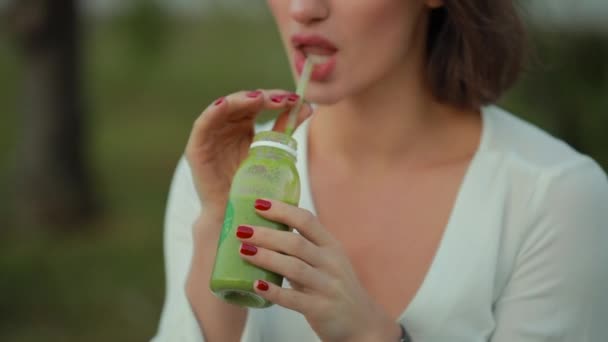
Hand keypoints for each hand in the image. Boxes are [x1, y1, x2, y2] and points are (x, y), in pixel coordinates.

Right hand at [185, 90, 311, 216]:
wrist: (237, 213)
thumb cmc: (255, 184)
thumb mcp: (273, 152)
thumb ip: (286, 129)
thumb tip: (309, 107)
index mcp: (244, 124)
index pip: (258, 102)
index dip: (275, 97)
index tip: (295, 99)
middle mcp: (227, 125)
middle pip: (242, 101)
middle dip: (262, 97)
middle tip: (281, 100)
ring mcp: (212, 135)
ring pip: (223, 107)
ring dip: (240, 100)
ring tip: (258, 98)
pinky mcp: (198, 148)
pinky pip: (202, 125)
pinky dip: (211, 112)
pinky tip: (223, 104)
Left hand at [236, 199, 401, 341]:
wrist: (363, 323)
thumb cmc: (336, 287)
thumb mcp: (328, 262)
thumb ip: (303, 249)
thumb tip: (265, 233)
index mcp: (331, 246)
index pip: (307, 220)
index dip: (282, 210)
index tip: (258, 203)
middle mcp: (331, 263)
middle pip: (295, 243)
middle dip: (266, 235)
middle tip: (242, 230)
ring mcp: (327, 287)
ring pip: (293, 268)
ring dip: (265, 258)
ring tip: (243, 251)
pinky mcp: (321, 309)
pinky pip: (293, 299)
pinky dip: (273, 291)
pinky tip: (256, 284)